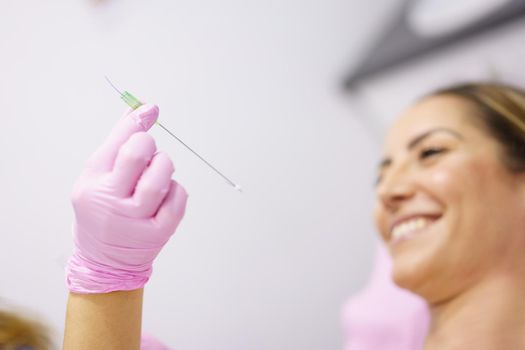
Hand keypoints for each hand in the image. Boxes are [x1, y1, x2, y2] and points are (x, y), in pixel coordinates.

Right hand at [66, 104, 187, 293]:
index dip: (137, 120)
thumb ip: (118, 143)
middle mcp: (111, 202)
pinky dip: (176, 189)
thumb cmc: (103, 209)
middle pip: (137, 155)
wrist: (104, 260)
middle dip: (148, 144)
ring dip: (164, 166)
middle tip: (147, 153)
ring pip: (160, 179)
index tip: (150, 109)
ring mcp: (135, 220)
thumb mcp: (98, 176)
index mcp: (93, 183)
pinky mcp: (158, 233)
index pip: (117, 141)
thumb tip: (143, 108)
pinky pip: (178, 198)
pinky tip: (165, 194)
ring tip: (157, 172)